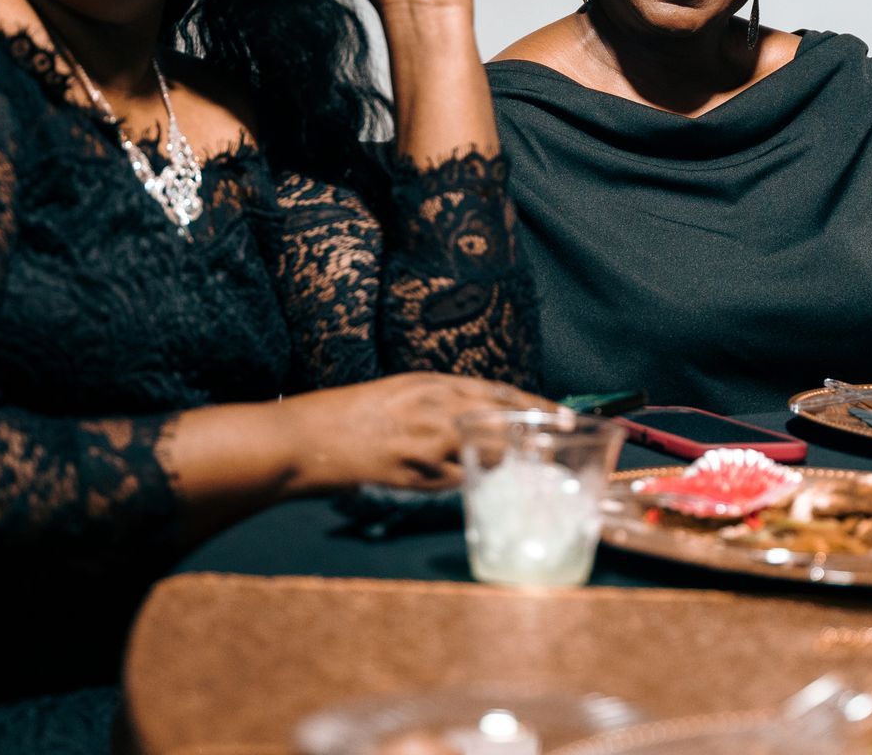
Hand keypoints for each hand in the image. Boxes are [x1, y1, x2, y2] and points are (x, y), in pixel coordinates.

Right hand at [279, 372, 551, 492]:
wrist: (306, 437)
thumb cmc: (350, 415)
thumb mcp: (401, 392)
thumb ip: (440, 403)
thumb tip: (481, 420)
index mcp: (432, 382)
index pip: (498, 392)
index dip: (536, 405)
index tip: (565, 415)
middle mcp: (435, 405)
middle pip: (504, 420)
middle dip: (538, 435)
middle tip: (564, 447)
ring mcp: (426, 440)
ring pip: (488, 451)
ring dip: (514, 463)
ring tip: (539, 473)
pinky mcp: (415, 472)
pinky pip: (458, 479)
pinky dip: (477, 484)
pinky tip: (491, 489)